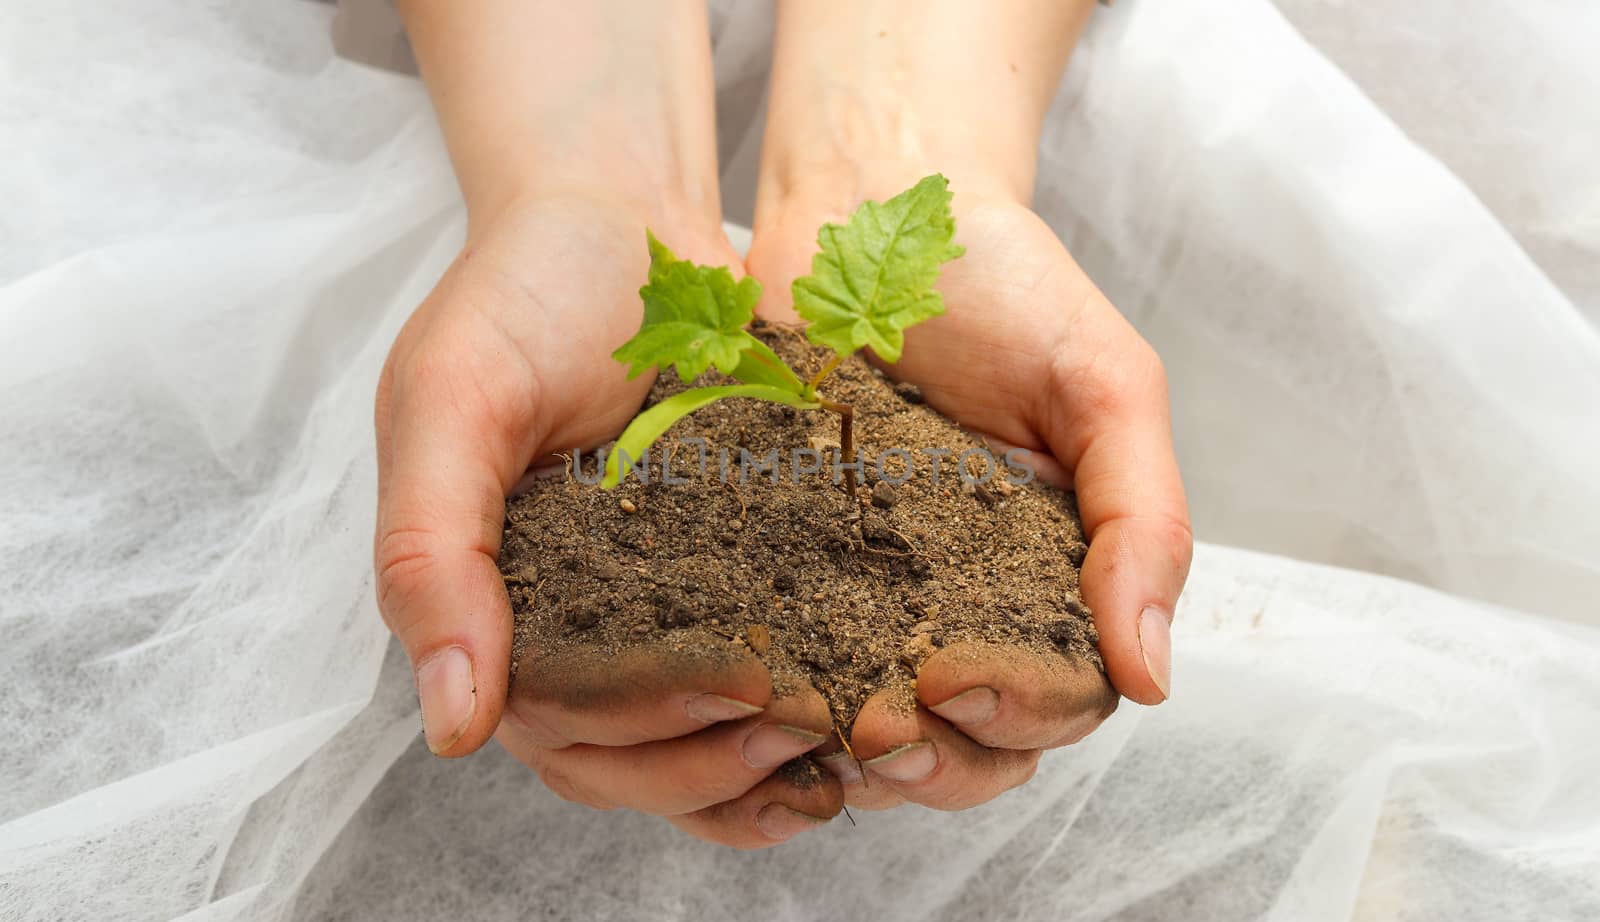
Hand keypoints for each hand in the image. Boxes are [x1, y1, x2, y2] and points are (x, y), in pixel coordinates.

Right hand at [374, 194, 841, 845]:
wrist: (617, 214)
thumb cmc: (520, 297)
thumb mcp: (451, 401)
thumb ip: (431, 553)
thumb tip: (450, 729)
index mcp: (496, 607)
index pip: (563, 726)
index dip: (649, 738)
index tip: (740, 699)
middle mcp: (571, 627)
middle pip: (633, 759)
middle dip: (718, 765)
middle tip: (808, 730)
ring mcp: (653, 608)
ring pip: (695, 746)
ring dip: (765, 772)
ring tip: (849, 760)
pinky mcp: (729, 572)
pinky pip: (758, 676)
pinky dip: (801, 717)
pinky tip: (861, 726)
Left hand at [746, 181, 1191, 810]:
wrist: (869, 209)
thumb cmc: (1004, 285)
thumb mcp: (1106, 384)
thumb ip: (1145, 521)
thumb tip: (1154, 677)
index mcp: (1053, 576)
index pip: (1057, 701)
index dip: (1017, 717)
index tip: (956, 682)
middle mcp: (964, 602)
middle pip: (969, 745)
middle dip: (935, 761)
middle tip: (879, 729)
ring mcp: (869, 591)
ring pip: (877, 728)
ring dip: (853, 754)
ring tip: (813, 727)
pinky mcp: (781, 564)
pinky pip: (784, 660)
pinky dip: (773, 697)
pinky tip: (750, 696)